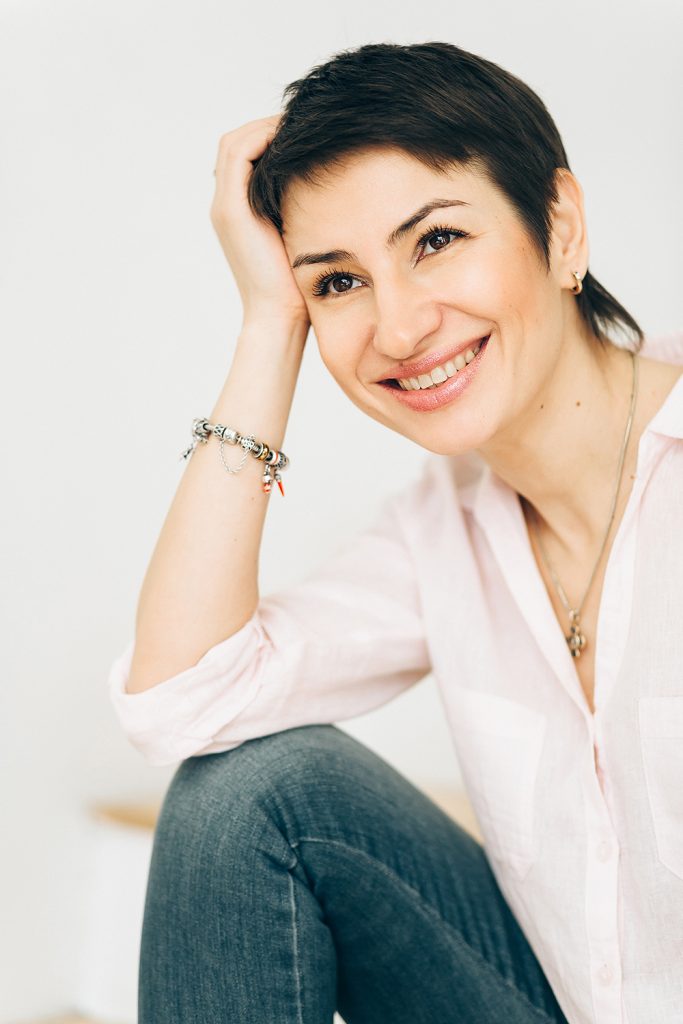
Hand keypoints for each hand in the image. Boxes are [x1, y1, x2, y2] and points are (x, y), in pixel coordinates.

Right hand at [210, 115, 310, 329]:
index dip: (270, 136)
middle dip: (268, 126)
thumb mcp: (303, 236)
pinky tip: (293, 138)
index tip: (306, 132)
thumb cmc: (299, 285)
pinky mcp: (231, 210)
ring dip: (265, 126)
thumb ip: (303, 209)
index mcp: (240, 211)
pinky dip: (262, 138)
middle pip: (236, 143)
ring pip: (234, 143)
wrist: (281, 316)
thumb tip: (334, 184)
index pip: (245, 155)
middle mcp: (226, 205)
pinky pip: (239, 155)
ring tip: (300, 124)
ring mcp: (225, 207)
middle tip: (304, 120)